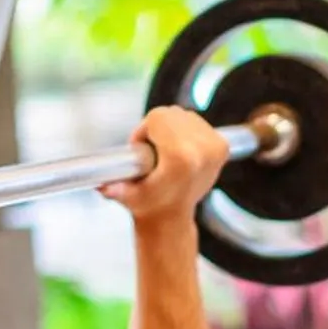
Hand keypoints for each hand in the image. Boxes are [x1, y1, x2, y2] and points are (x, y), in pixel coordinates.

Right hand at [102, 107, 229, 225]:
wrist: (172, 216)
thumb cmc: (149, 204)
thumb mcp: (128, 197)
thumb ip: (116, 190)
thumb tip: (104, 188)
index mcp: (182, 158)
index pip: (158, 116)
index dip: (144, 130)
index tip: (141, 149)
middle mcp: (203, 150)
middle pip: (171, 113)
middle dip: (157, 127)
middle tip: (152, 152)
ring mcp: (215, 147)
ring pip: (183, 115)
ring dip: (171, 128)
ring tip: (165, 152)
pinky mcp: (223, 146)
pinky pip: (196, 121)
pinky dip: (185, 130)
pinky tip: (180, 150)